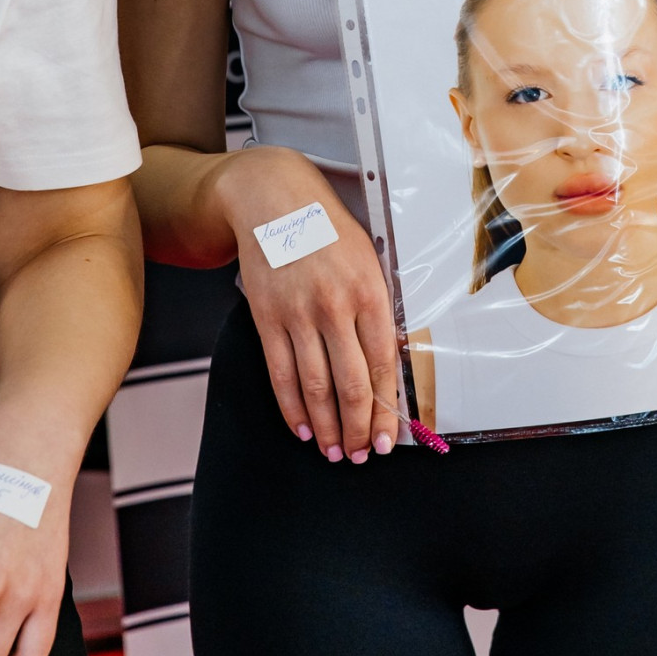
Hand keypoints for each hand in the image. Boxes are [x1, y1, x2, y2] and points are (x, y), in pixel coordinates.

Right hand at [215, 148, 398, 462]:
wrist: (274, 200)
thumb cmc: (327, 229)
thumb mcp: (369, 259)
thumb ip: (377, 309)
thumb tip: (386, 365)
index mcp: (370, 291)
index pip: (383, 365)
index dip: (385, 410)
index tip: (389, 439)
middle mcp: (336, 306)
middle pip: (351, 384)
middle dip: (358, 429)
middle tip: (363, 455)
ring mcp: (298, 314)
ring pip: (316, 387)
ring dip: (327, 427)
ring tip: (335, 452)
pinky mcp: (267, 318)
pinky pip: (281, 374)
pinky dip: (293, 408)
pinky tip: (304, 429)